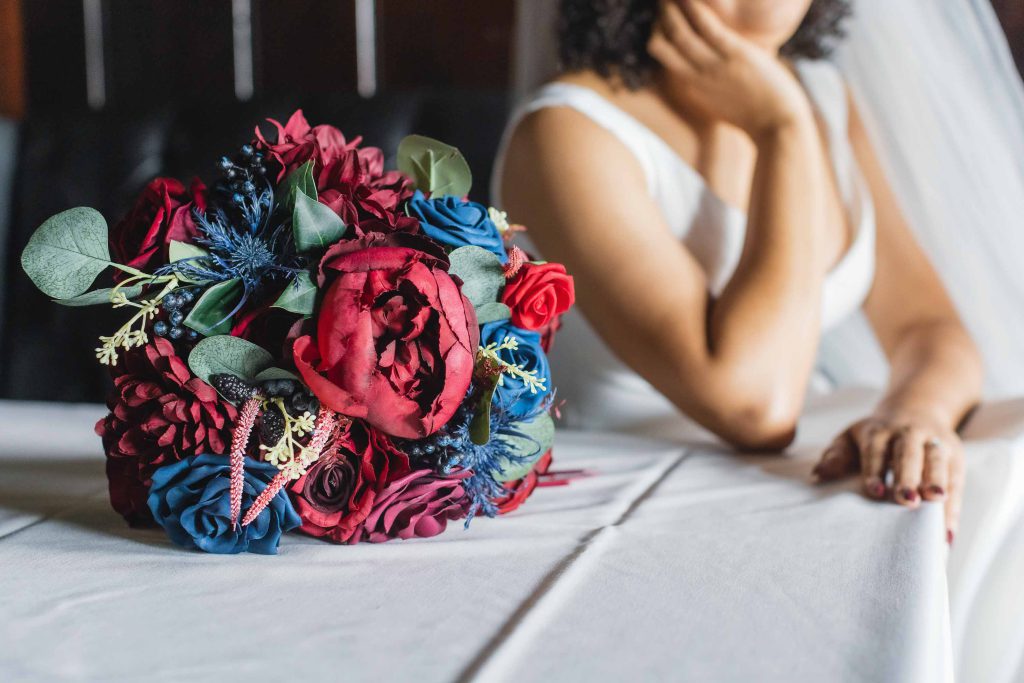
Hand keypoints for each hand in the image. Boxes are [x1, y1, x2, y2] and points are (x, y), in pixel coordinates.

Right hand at [647, 0, 812, 137]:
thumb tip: (717, 70)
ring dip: (671, 9)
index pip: (665, 58)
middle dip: (659, 19)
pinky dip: (694, 7)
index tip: (664, 19)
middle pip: (662, 45)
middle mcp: (695, 78)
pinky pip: (707, 27)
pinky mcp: (734, 55)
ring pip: (679, 33)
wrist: (778, 128)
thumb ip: (715, 86)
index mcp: (692, 89)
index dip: (659, 35)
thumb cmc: (759, 118)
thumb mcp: (726, 104)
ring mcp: (713, 66)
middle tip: (662, 1)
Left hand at [813, 412, 964, 543]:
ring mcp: (935, 442)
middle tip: (908, 500)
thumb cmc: (876, 435)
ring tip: (936, 503)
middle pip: (909, 453)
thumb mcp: (852, 438)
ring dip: (937, 482)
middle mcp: (909, 433)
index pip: (876, 450)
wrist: (917, 410)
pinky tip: (947, 532)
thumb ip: (836, 456)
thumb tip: (818, 475)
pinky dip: (953, 507)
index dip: (875, 469)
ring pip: (937, 461)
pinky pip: (957, 481)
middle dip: (909, 476)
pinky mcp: (955, 456)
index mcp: (879, 431)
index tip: (875, 492)